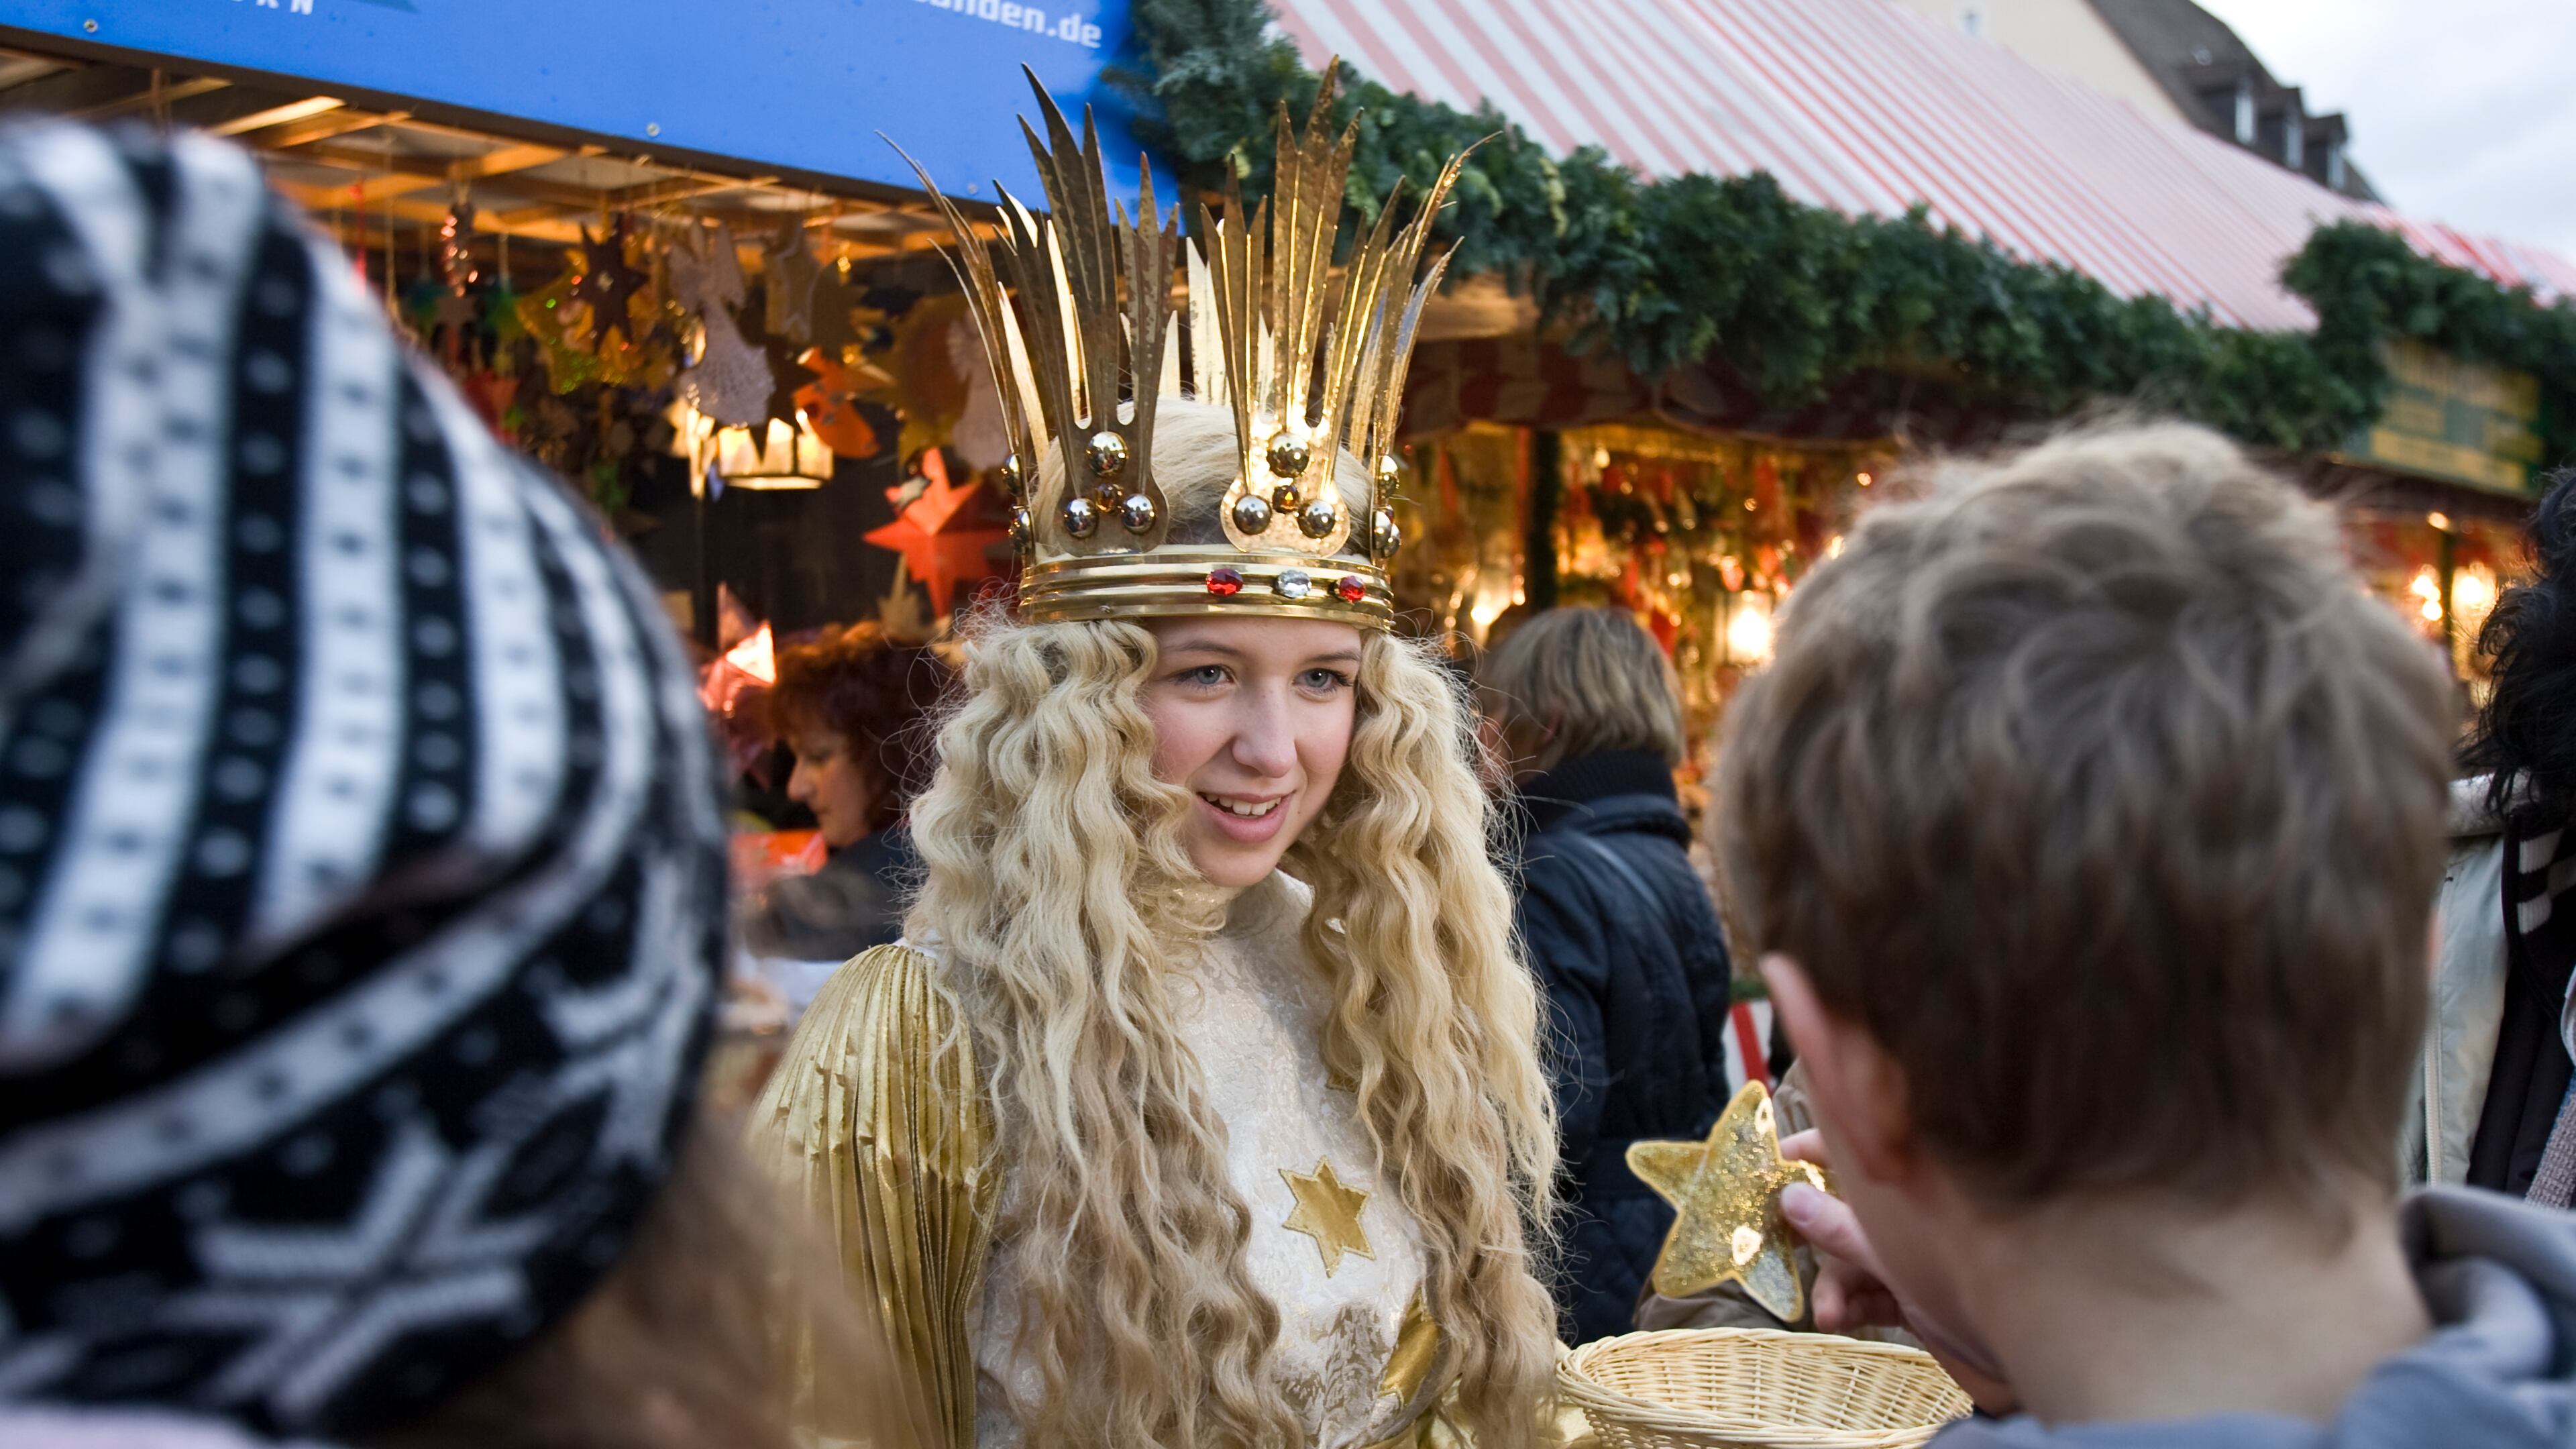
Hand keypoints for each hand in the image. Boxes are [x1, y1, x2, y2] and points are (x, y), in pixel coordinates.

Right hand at [1778, 1131, 2019, 1415]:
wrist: (2039, 1353)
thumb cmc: (1979, 1283)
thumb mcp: (1900, 1257)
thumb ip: (1845, 1231)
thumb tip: (1788, 1199)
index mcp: (1917, 1186)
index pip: (1865, 1148)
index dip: (1819, 1145)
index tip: (1777, 1158)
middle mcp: (1915, 1214)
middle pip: (1848, 1207)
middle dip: (1812, 1231)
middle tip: (1776, 1246)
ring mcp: (1916, 1255)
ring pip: (1855, 1257)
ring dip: (1834, 1284)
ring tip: (1827, 1313)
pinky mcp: (1916, 1295)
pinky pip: (1871, 1292)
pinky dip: (1853, 1305)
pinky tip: (1838, 1320)